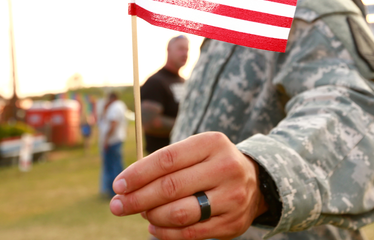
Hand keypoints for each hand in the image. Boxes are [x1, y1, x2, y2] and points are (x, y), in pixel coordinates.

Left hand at [109, 132, 267, 239]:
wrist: (256, 182)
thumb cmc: (212, 164)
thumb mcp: (196, 151)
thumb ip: (165, 164)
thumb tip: (127, 186)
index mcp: (212, 143)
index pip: (167, 159)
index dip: (139, 173)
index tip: (118, 184)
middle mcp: (226, 168)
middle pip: (171, 187)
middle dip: (138, 198)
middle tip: (118, 205)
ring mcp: (232, 197)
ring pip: (180, 213)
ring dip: (152, 216)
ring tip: (142, 213)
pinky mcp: (232, 223)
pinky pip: (191, 233)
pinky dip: (166, 233)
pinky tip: (154, 227)